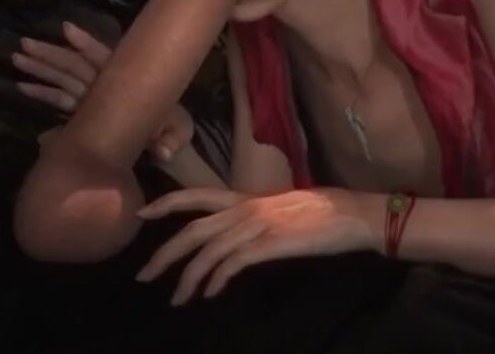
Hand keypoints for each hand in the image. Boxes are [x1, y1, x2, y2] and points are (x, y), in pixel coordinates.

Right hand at [13, 21, 193, 161]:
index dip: (88, 45)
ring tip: (16, 57)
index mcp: (130, 82)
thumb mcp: (179, 134)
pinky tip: (21, 87)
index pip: (107, 60)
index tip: (67, 30)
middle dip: (51, 54)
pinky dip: (43, 93)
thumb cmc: (174, 133)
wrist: (166, 146)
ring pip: (64, 79)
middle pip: (76, 66)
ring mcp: (95, 97)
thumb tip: (165, 152)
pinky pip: (61, 100)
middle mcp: (109, 85)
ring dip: (41, 68)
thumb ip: (172, 141)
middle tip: (24, 44)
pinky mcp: (86, 111)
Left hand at [135, 187, 377, 304]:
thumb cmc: (324, 213)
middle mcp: (246, 208)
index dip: (167, 203)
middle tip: (144, 276)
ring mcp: (257, 225)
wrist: (353, 215)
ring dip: (187, 277)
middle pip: (192, 230)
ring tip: (176, 299)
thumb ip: (257, 217)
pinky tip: (210, 293)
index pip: (198, 195)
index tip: (142, 214)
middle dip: (164, 254)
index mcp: (247, 198)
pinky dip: (216, 280)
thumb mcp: (282, 208)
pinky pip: (232, 264)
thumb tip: (238, 233)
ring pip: (207, 251)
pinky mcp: (270, 244)